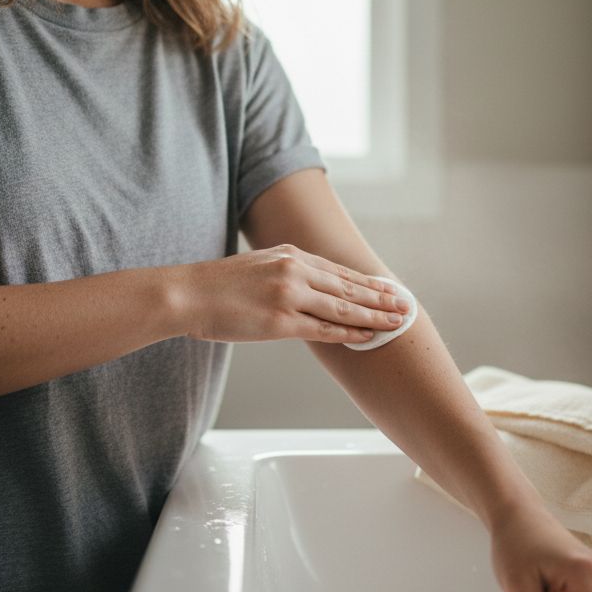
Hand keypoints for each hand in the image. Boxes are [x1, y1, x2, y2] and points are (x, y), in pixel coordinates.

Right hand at [172, 244, 409, 343]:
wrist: (186, 294)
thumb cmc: (216, 286)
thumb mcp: (257, 266)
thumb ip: (284, 272)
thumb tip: (305, 286)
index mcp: (289, 254)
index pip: (339, 270)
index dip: (367, 282)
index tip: (388, 288)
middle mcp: (294, 270)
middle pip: (348, 286)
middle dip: (381, 298)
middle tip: (405, 305)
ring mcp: (289, 295)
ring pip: (343, 307)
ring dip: (374, 316)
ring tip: (397, 322)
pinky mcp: (280, 322)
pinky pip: (323, 329)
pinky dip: (348, 333)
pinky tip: (367, 337)